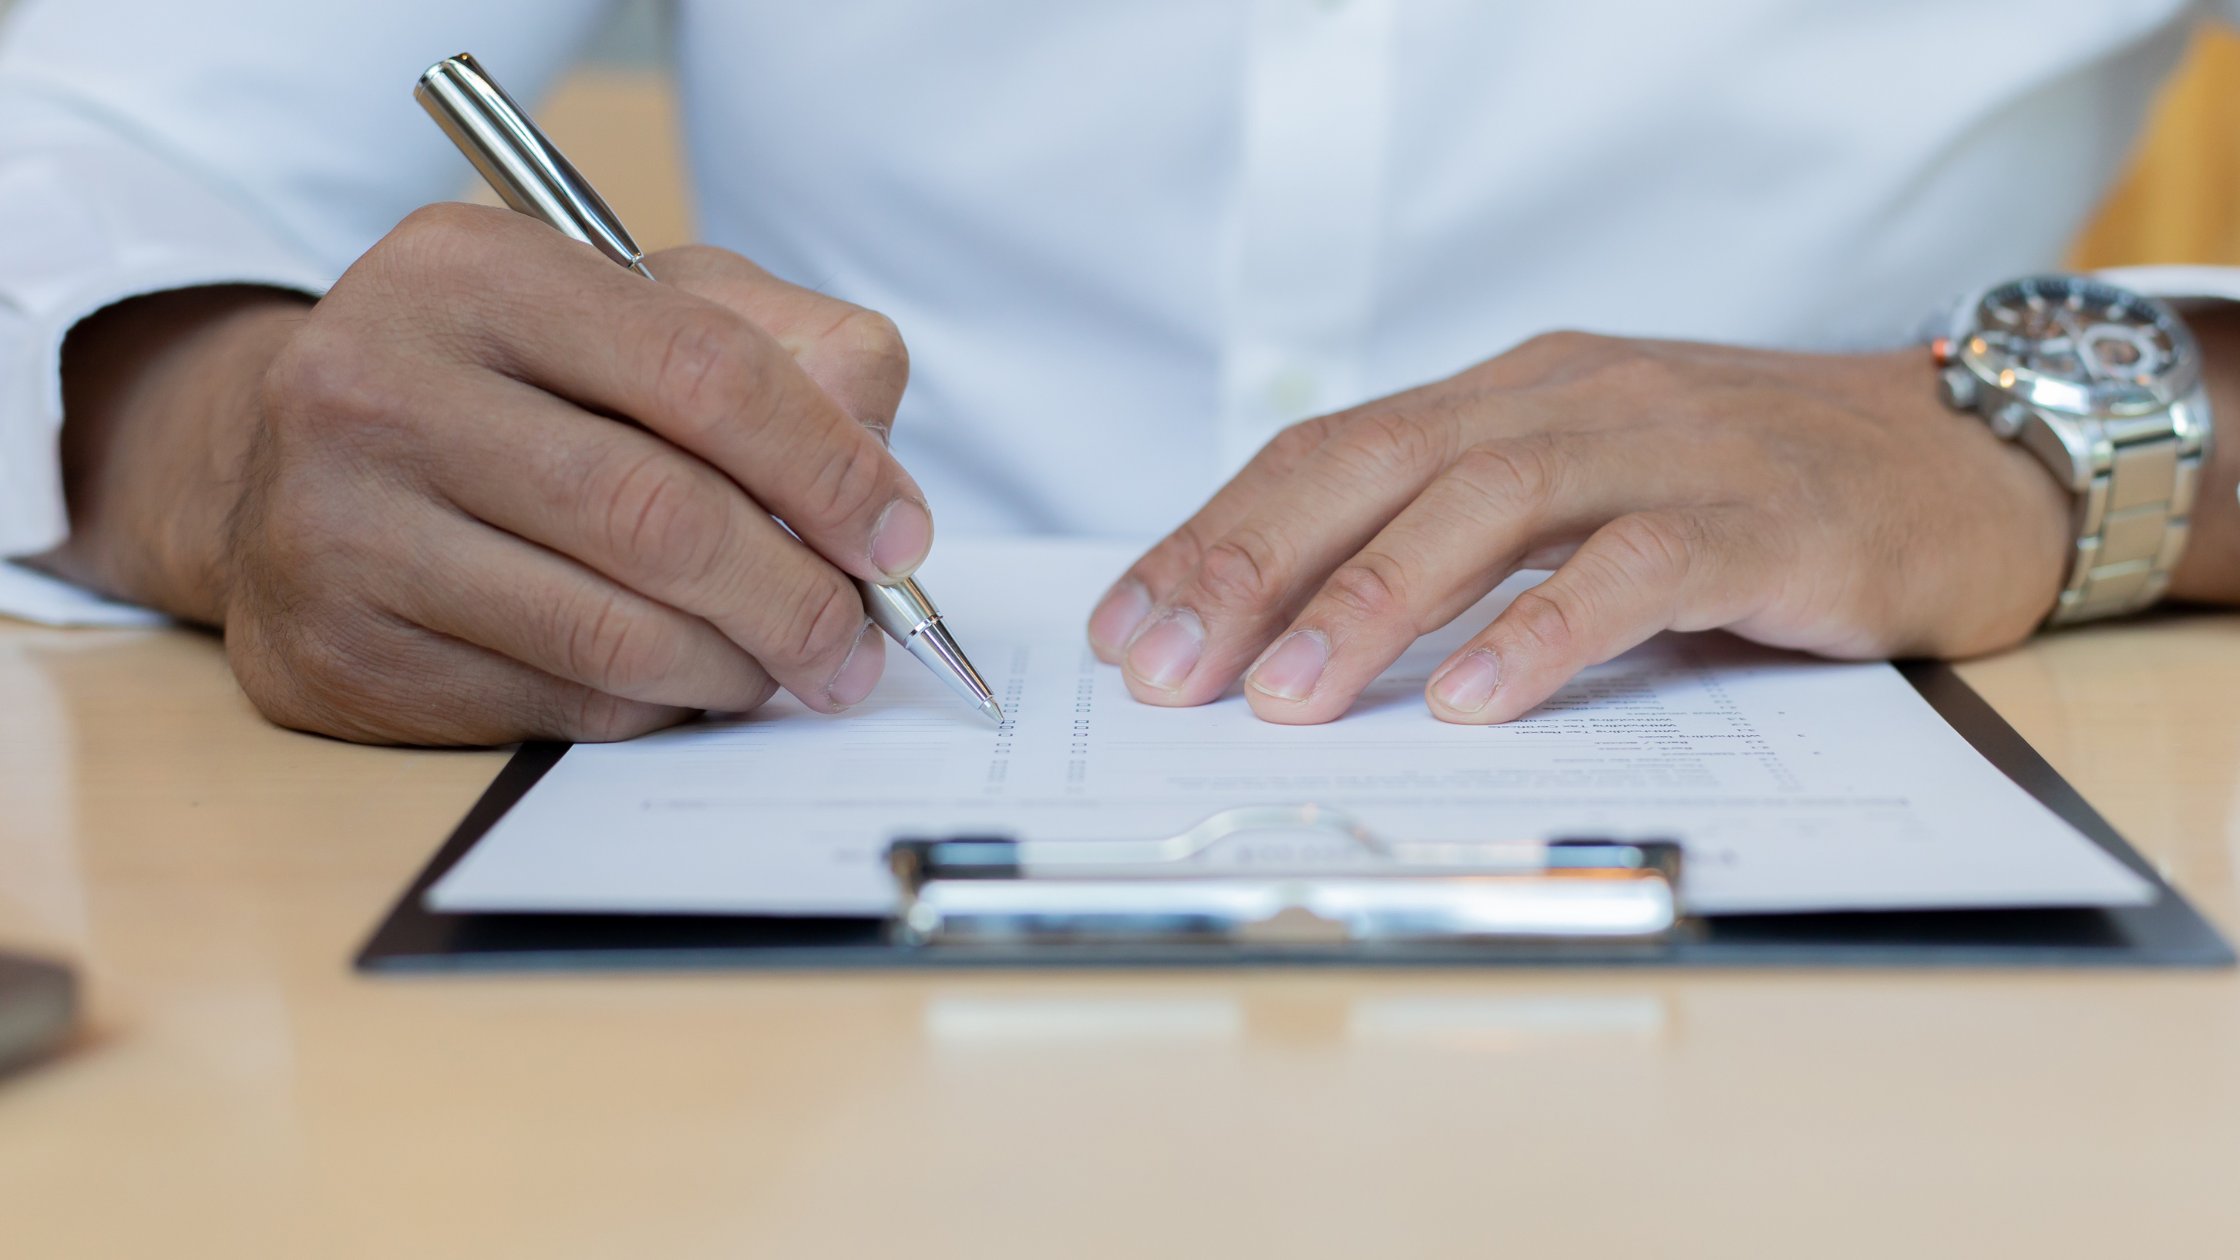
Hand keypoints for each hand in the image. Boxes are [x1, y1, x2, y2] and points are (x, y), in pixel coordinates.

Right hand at [43, 203, 923, 744]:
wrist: (286, 467)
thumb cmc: (510, 384)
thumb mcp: (637, 310)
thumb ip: (783, 348)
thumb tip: (879, 464)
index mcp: (470, 269)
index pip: (704, 371)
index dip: (830, 466)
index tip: (900, 537)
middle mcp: (377, 385)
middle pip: (661, 517)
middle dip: (797, 598)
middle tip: (860, 644)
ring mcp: (340, 527)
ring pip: (614, 633)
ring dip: (737, 669)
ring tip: (784, 667)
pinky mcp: (336, 654)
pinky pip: (556, 704)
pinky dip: (654, 709)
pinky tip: (681, 684)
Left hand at [1087, 332, 2076, 724]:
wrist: (1967, 462)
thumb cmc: (1753, 495)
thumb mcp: (1585, 495)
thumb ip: (1464, 541)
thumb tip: (1297, 634)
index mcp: (1510, 396)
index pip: (1328, 453)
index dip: (1216, 536)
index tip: (1128, 626)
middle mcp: (1568, 401)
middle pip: (1376, 465)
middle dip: (1252, 566)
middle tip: (1166, 669)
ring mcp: (1663, 448)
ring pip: (1485, 505)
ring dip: (1371, 605)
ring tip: (1286, 700)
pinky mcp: (1759, 516)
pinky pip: (1632, 568)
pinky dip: (1543, 631)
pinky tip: (1475, 698)